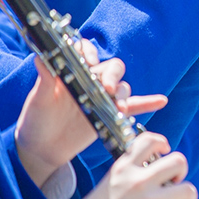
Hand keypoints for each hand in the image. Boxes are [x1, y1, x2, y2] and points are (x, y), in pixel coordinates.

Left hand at [15, 46, 166, 187]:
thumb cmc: (37, 118)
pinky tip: (161, 100)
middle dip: (113, 76)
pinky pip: (134, 105)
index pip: (89, 51)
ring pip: (123, 88)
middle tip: (107, 89)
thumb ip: (45, 78)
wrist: (42, 147)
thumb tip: (39, 56)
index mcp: (75, 70)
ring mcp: (103, 97)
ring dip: (123, 94)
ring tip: (119, 108)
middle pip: (112, 68)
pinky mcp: (110, 114)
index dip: (91, 54)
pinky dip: (148, 102)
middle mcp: (92, 79)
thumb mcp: (40, 98)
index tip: (89, 65)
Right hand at [80, 133, 197, 198]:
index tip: (164, 151)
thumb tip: (161, 152)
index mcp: (126, 167)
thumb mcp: (115, 176)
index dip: (162, 142)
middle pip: (178, 162)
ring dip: (188, 197)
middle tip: (175, 180)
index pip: (150, 141)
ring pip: (189, 191)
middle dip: (181, 171)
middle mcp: (139, 183)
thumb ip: (134, 162)